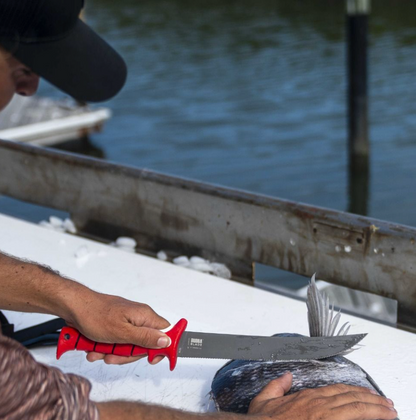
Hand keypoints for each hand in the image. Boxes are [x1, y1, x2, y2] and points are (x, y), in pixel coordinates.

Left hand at [66, 290, 170, 364]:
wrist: (74, 306)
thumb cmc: (95, 315)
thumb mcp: (122, 332)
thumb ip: (145, 338)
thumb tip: (167, 341)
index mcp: (144, 316)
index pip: (165, 332)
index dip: (161, 347)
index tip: (151, 359)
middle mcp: (138, 317)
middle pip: (144, 343)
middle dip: (127, 354)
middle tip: (113, 356)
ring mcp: (127, 321)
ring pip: (128, 345)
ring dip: (112, 352)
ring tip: (97, 351)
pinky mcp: (116, 324)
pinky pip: (117, 341)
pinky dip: (105, 347)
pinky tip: (94, 348)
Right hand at [248, 372, 397, 419]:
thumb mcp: (264, 399)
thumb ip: (277, 386)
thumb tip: (286, 376)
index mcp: (307, 397)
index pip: (336, 390)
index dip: (353, 391)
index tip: (365, 394)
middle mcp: (318, 403)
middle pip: (350, 397)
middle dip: (371, 399)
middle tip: (385, 403)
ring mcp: (324, 415)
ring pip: (355, 407)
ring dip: (374, 408)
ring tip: (388, 410)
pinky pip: (351, 418)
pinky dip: (365, 417)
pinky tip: (377, 419)